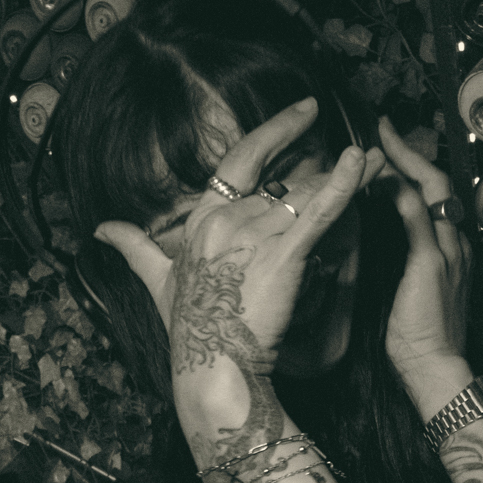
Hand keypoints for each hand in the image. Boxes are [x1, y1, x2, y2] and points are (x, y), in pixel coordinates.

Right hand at [93, 97, 383, 389]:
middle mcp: (226, 219)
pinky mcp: (283, 257)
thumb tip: (102, 229)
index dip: (274, 133)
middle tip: (357, 141)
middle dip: (318, 159)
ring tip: (379, 163)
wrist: (213, 369)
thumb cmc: (190, 333)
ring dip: (346, 180)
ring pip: (306, 196)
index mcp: (201, 220)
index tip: (302, 113)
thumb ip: (134, 249)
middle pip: (283, 180)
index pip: (239, 161)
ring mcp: (254, 236)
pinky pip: (318, 214)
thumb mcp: (156, 283)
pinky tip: (365, 164)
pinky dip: (344, 187)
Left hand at [377, 117, 471, 393]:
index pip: (436, 198)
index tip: (389, 152)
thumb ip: (406, 267)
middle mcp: (455, 244)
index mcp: (451, 252)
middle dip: (409, 151)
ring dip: (403, 160)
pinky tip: (378, 175)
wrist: (437, 371)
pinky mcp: (431, 262)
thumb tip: (379, 247)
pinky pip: (415, 214)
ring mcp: (447, 250)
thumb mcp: (413, 296)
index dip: (413, 171)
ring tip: (379, 139)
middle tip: (383, 127)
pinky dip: (397, 189)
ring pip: (431, 188)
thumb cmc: (420, 343)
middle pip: (438, 182)